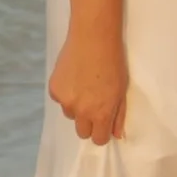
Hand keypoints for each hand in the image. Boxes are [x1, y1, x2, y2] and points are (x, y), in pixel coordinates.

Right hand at [50, 22, 128, 145]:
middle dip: (88, 123)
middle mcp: (81, 112)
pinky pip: (59, 99)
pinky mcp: (54, 89)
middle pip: (82, 132)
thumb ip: (118, 115)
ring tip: (83, 85)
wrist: (93, 37)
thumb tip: (116, 134)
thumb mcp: (122, 90)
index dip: (102, 132)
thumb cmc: (114, 62)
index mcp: (101, 114)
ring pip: (70, 114)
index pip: (98, 140)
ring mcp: (65, 101)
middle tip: (93, 104)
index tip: (103, 122)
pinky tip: (72, 76)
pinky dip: (65, 92)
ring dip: (76, 106)